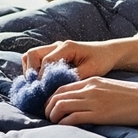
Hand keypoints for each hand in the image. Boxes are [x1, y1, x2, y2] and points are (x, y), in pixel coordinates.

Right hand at [21, 37, 137, 78]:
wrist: (108, 53)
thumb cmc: (102, 60)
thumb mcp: (91, 70)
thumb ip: (74, 77)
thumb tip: (57, 87)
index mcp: (66, 47)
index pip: (46, 61)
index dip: (42, 77)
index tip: (43, 91)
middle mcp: (57, 45)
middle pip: (32, 54)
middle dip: (31, 71)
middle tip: (35, 88)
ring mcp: (54, 49)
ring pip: (31, 56)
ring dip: (30, 70)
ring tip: (35, 86)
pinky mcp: (53, 54)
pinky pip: (36, 59)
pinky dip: (33, 70)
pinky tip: (40, 83)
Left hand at [44, 77, 137, 126]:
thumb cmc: (136, 98)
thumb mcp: (111, 89)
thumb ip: (96, 94)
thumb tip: (84, 106)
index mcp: (92, 81)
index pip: (62, 87)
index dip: (51, 98)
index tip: (50, 108)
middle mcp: (90, 88)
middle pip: (57, 95)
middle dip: (47, 107)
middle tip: (47, 117)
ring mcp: (94, 100)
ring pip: (61, 105)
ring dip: (52, 115)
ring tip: (53, 124)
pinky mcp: (99, 114)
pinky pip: (72, 117)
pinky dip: (63, 123)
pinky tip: (63, 128)